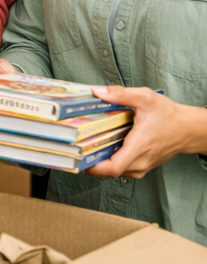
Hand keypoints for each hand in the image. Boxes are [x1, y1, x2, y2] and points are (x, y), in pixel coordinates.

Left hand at [85, 86, 206, 179]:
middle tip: (75, 148)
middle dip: (90, 161)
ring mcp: (142, 166)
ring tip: (85, 146)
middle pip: (109, 171)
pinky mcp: (142, 166)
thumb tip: (98, 91)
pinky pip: (122, 168)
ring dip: (99, 161)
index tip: (78, 158)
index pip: (114, 167)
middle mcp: (140, 161)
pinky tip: (101, 147)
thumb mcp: (145, 97)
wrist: (188, 129)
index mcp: (139, 146)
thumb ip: (121, 94)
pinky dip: (109, 160)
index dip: (93, 167)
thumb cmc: (168, 114)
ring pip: (115, 171)